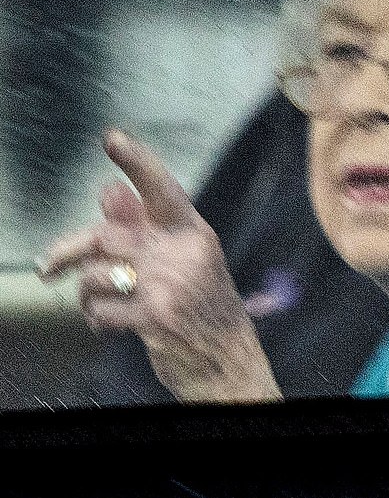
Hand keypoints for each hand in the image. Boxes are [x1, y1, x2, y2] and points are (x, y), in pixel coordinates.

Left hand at [38, 129, 281, 404]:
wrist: (229, 358)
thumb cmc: (204, 308)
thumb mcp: (184, 261)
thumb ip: (146, 227)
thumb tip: (110, 191)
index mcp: (193, 233)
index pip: (162, 189)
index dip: (137, 162)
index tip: (112, 139)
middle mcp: (185, 252)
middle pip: (108, 235)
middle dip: (70, 250)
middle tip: (50, 266)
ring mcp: (172, 284)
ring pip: (98, 273)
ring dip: (87, 292)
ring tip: (97, 303)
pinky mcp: (156, 316)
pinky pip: (102, 308)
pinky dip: (96, 318)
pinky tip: (109, 324)